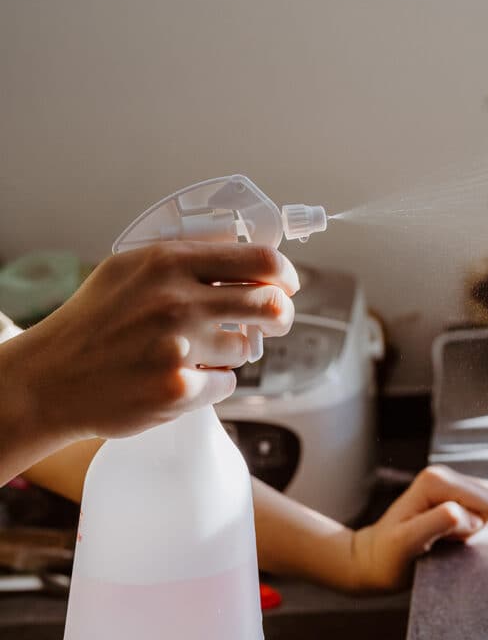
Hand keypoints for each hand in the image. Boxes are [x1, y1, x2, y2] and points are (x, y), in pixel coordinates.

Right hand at [2, 241, 298, 442]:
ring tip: (192, 353)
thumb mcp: (130, 269)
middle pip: (272, 306)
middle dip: (281, 316)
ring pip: (246, 349)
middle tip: (272, 323)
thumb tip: (246, 250)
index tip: (286, 284)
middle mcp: (177, 301)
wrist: (47, 379)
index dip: (284, 276)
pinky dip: (210, 383)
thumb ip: (187, 257)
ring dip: (230, 353)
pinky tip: (176, 378)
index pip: (261, 262)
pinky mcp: (178, 389)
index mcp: (169, 263)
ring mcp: (179, 347)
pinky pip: (225, 383)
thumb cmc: (92, 323)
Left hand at [348, 465, 487, 591]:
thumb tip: (465, 512)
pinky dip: (468, 531)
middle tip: (441, 541)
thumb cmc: (388, 557)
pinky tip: (445, 538)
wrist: (372, 560)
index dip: (471, 529)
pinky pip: (480, 514)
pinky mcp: (453, 496)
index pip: (487, 504)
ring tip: (441, 540)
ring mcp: (449, 485)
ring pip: (487, 510)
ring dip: (470, 531)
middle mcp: (444, 474)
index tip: (443, 539)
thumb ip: (438, 523)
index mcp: (436, 480)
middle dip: (472, 528)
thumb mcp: (409, 542)